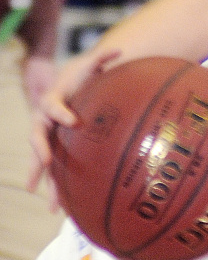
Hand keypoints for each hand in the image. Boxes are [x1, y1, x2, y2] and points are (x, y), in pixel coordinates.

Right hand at [27, 50, 120, 207]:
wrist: (69, 87)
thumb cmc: (81, 76)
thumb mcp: (89, 64)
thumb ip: (102, 58)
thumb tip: (118, 50)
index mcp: (52, 100)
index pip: (52, 106)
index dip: (60, 112)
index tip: (73, 121)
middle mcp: (44, 121)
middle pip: (38, 138)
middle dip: (41, 151)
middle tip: (46, 162)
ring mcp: (47, 137)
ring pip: (41, 161)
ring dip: (44, 180)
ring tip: (50, 203)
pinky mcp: (54, 148)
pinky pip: (51, 169)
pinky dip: (53, 188)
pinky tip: (58, 209)